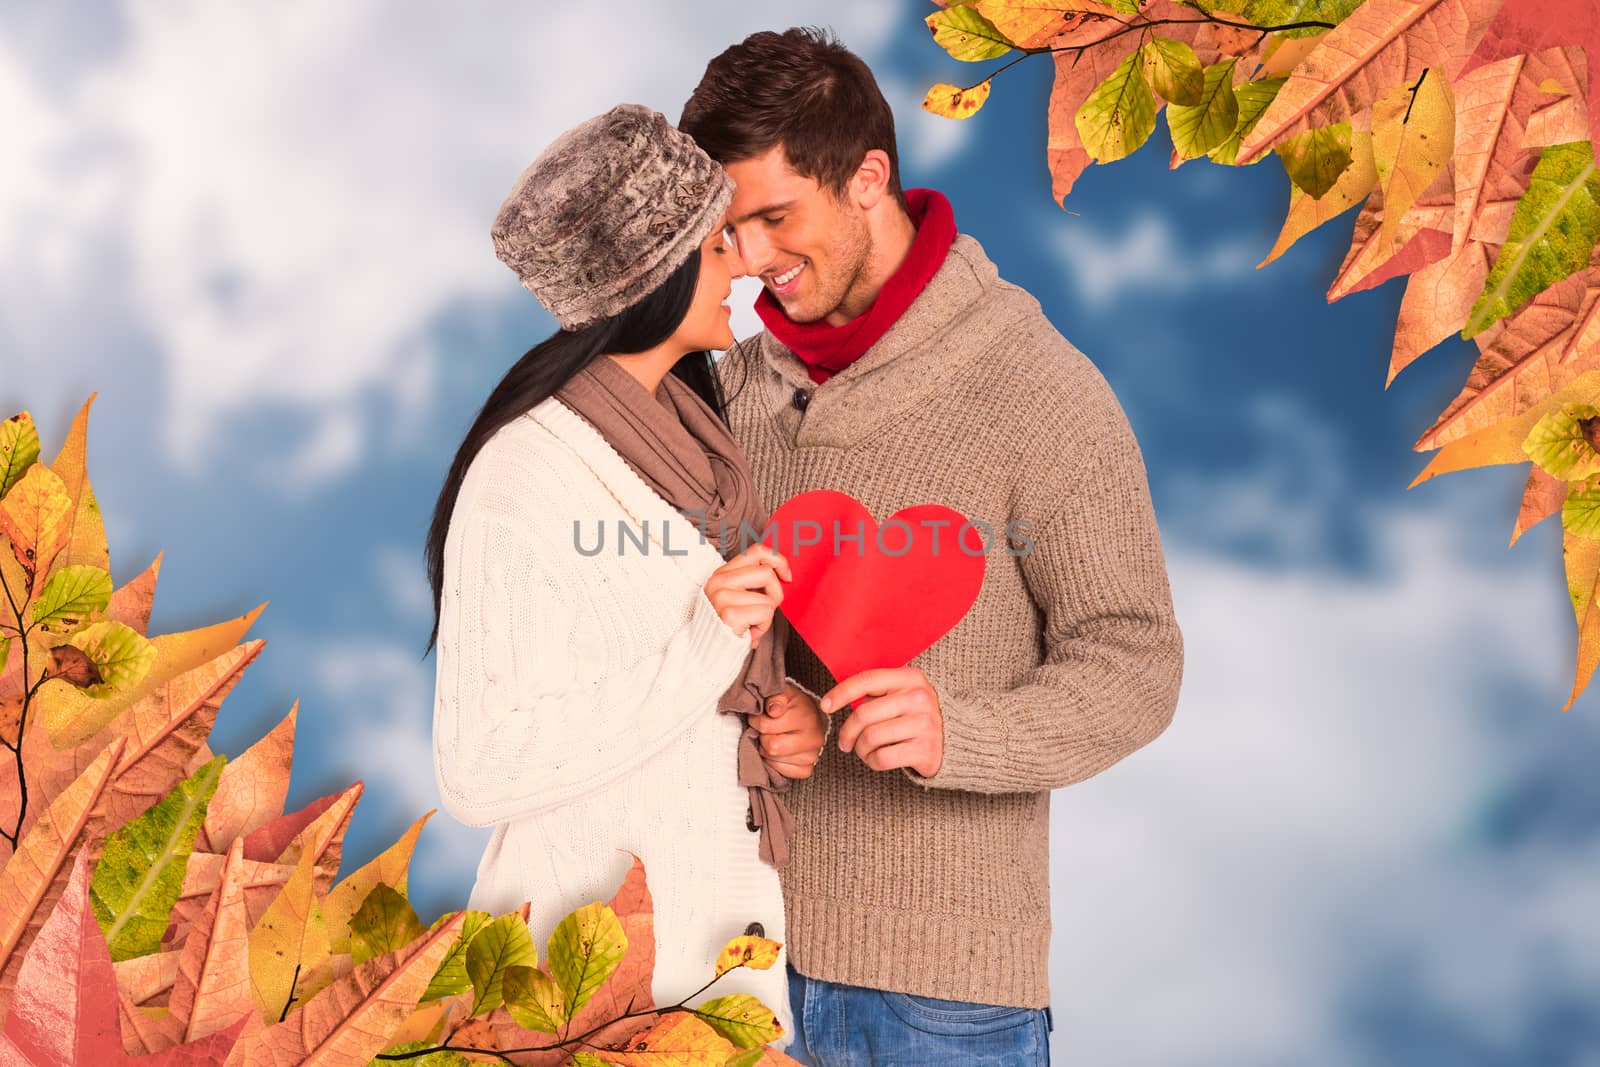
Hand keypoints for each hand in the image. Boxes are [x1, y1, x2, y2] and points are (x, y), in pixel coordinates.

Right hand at [704, 544, 790, 648]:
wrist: (708, 654)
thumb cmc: (731, 625)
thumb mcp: (739, 596)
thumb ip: (754, 581)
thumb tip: (783, 573)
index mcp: (722, 573)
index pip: (756, 552)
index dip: (778, 560)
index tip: (786, 576)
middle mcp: (719, 581)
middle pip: (766, 572)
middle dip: (776, 593)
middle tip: (767, 609)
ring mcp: (722, 597)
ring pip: (768, 597)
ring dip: (767, 616)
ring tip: (752, 624)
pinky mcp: (729, 615)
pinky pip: (765, 614)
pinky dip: (763, 627)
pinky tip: (750, 632)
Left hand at [752, 681, 825, 778]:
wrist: (807, 715)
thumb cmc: (791, 704)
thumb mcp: (783, 692)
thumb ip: (776, 697)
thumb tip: (773, 710)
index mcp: (806, 716)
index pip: (766, 725)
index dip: (756, 720)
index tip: (760, 716)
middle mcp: (813, 738)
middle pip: (772, 747)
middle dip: (763, 737)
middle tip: (765, 730)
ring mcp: (812, 755)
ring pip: (774, 761)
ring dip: (767, 751)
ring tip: (772, 738)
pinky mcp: (807, 769)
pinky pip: (782, 772)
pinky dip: (775, 763)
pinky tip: (778, 751)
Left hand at [821, 666, 942, 777]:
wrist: (956, 740)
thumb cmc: (917, 716)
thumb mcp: (904, 694)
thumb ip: (877, 692)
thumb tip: (834, 701)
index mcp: (911, 678)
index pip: (867, 680)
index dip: (841, 693)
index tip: (825, 706)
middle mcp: (919, 698)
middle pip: (864, 714)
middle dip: (847, 732)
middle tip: (845, 742)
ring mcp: (924, 724)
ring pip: (870, 738)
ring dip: (860, 749)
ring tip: (864, 750)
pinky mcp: (925, 750)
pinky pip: (882, 758)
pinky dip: (872, 761)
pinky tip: (876, 758)